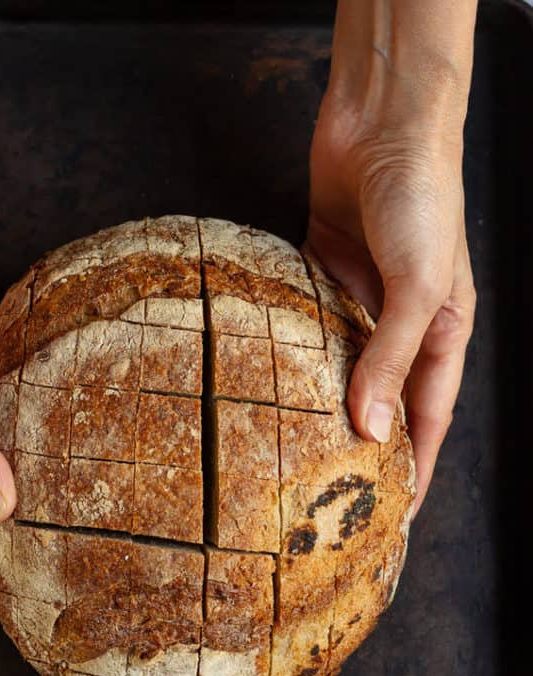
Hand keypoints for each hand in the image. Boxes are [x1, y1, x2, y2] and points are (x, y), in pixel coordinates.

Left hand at [308, 0, 476, 514]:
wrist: (383, 123)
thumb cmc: (422, 200)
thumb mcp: (420, 286)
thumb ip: (392, 358)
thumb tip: (370, 428)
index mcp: (441, 336)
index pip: (426, 422)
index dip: (411, 472)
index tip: (391, 523)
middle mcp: (399, 327)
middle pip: (378, 404)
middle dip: (359, 451)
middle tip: (328, 500)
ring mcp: (357, 304)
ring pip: (335, 371)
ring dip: (316, 410)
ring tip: (287, 456)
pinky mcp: (318, 279)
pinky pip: (302, 330)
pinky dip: (287, 358)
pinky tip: (263, 389)